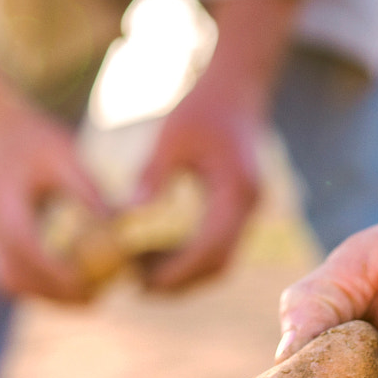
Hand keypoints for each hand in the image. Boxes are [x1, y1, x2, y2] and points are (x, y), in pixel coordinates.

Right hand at [0, 28, 108, 302]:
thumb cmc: (32, 137)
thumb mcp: (64, 153)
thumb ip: (90, 190)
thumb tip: (123, 224)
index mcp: (0, 202)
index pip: (28, 250)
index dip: (60, 272)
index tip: (95, 283)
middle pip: (13, 278)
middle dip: (54, 294)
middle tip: (96, 299)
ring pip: (6, 282)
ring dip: (43, 295)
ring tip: (86, 297)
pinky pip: (5, 273)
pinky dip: (35, 283)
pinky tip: (65, 282)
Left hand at [132, 84, 263, 290]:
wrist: (235, 89)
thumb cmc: (202, 107)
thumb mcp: (171, 136)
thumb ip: (153, 175)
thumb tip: (128, 214)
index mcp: (237, 191)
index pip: (211, 248)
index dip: (178, 272)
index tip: (143, 284)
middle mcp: (249, 207)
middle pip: (219, 263)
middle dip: (180, 281)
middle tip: (137, 288)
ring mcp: (246, 210)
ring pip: (219, 259)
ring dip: (184, 272)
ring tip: (141, 273)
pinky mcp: (237, 209)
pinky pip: (217, 244)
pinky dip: (188, 256)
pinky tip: (155, 253)